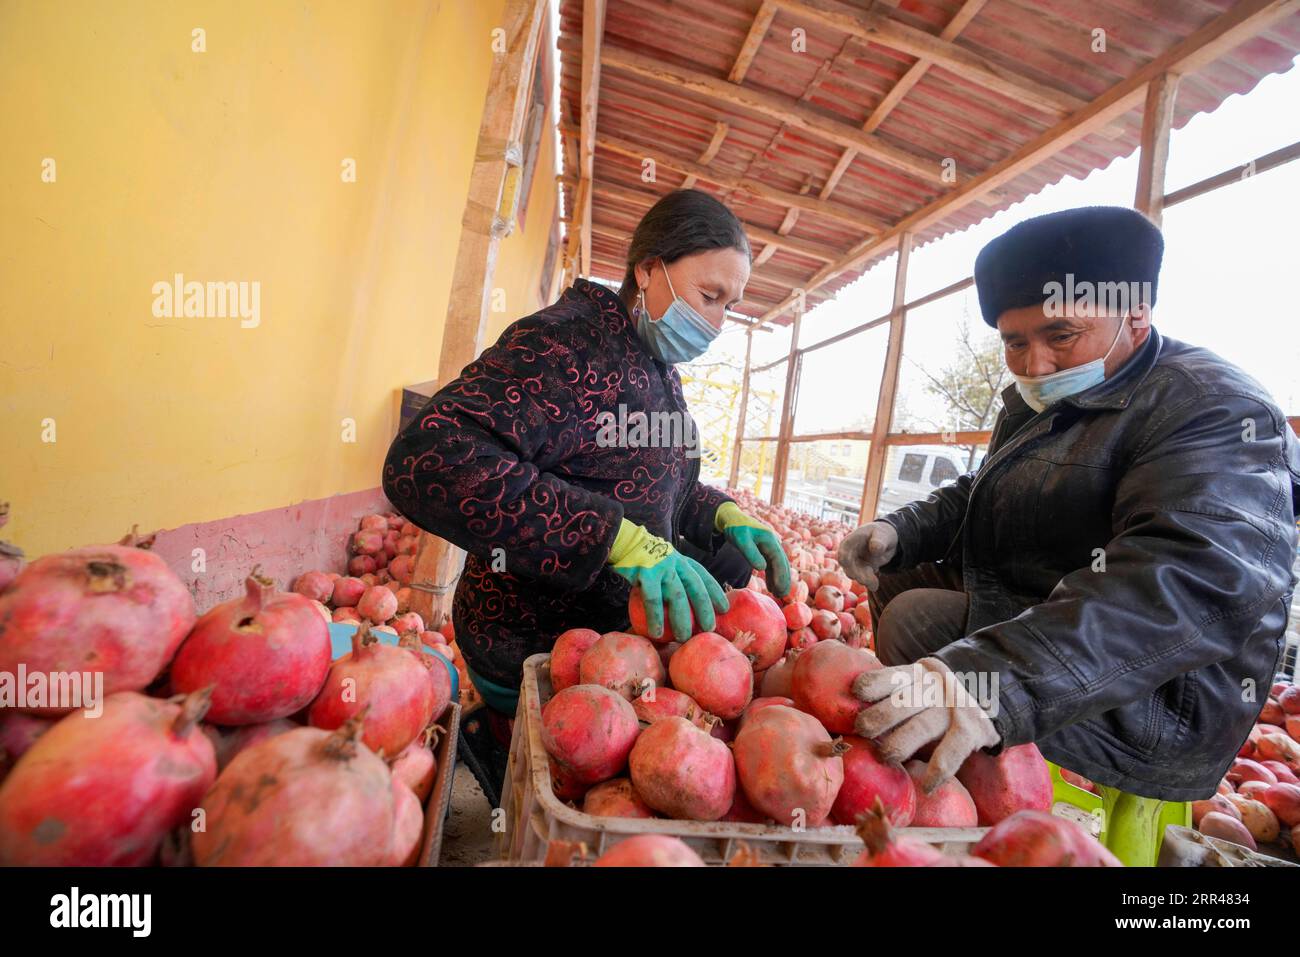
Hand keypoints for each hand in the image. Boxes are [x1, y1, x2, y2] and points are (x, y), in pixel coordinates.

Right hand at [608, 519, 728, 640]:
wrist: (624, 542)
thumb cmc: (646, 559)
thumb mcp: (666, 562)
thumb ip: (676, 577)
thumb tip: (686, 606)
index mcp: (683, 562)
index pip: (704, 577)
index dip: (716, 593)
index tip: (724, 609)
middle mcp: (676, 563)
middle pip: (696, 588)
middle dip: (705, 609)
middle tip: (709, 628)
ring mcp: (662, 568)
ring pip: (677, 596)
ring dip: (682, 619)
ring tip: (683, 637)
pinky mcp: (645, 574)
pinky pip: (653, 599)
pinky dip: (656, 617)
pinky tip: (656, 632)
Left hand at [714, 501, 791, 597]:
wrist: (731, 518)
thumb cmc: (735, 528)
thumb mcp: (741, 539)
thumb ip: (751, 553)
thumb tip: (762, 568)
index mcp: (770, 539)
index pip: (778, 560)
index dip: (781, 575)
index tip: (780, 588)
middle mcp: (773, 543)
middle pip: (782, 563)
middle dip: (784, 579)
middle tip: (783, 595)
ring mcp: (769, 547)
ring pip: (778, 565)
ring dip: (779, 579)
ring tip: (778, 594)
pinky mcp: (764, 551)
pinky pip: (771, 565)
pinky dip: (772, 575)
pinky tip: (771, 586)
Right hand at [837, 521, 898, 590]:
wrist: (885, 541)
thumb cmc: (881, 534)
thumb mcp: (882, 535)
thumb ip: (878, 541)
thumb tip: (875, 549)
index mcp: (850, 541)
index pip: (843, 552)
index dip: (845, 560)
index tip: (851, 569)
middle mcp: (849, 553)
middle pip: (847, 566)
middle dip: (857, 575)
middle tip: (867, 582)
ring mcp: (854, 563)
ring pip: (854, 575)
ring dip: (864, 580)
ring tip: (874, 584)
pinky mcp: (861, 571)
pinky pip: (863, 579)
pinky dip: (869, 583)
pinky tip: (875, 586)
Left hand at [851, 656, 999, 793]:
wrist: (982, 695)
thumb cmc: (929, 698)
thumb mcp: (912, 686)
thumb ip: (887, 695)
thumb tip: (844, 714)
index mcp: (915, 675)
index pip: (892, 675)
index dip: (874, 682)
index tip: (856, 691)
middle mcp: (934, 689)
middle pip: (904, 701)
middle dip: (881, 715)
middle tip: (862, 729)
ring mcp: (953, 708)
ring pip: (923, 726)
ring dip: (901, 742)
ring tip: (884, 756)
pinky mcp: (972, 729)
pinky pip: (954, 750)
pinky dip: (940, 769)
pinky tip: (928, 785)